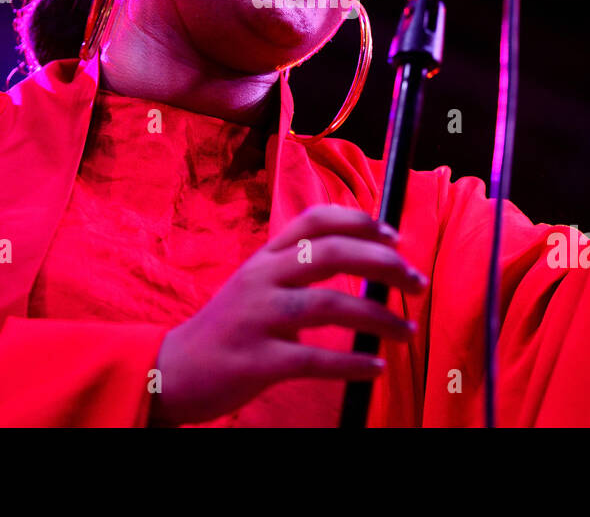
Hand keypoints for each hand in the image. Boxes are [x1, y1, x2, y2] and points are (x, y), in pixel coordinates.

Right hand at [148, 205, 424, 425]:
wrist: (172, 370)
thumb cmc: (228, 328)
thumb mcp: (256, 284)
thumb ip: (296, 269)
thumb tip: (361, 259)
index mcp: (265, 258)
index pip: (315, 221)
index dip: (360, 222)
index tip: (395, 237)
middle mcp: (262, 279)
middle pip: (330, 254)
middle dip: (383, 264)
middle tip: (417, 282)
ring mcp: (258, 318)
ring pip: (329, 304)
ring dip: (378, 317)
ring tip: (407, 331)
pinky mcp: (258, 361)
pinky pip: (315, 358)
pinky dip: (352, 363)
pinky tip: (376, 368)